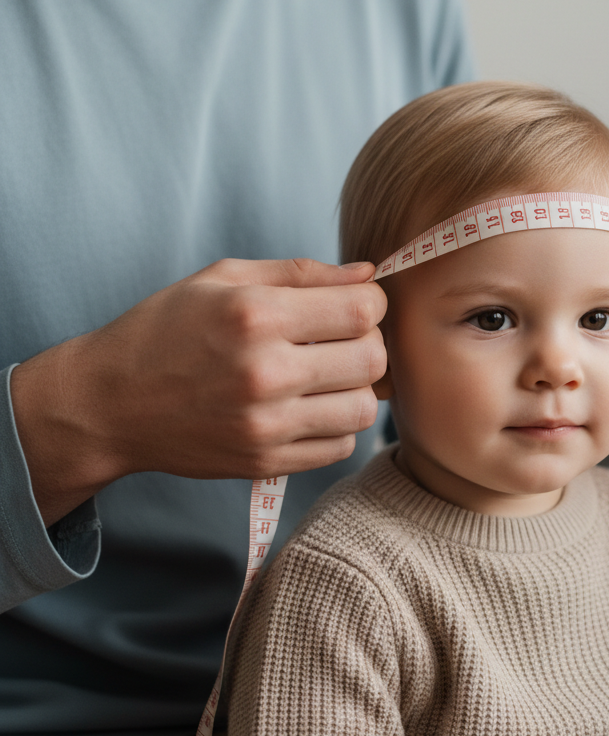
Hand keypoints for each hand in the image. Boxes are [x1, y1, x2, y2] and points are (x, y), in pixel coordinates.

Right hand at [11, 259, 386, 525]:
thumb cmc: (166, 330)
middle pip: (373, 359)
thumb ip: (301, 273)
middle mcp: (264, 373)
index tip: (354, 305)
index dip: (371, 302)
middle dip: (368, 343)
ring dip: (357, 389)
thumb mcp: (223, 279)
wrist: (109, 404)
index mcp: (255, 316)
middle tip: (341, 340)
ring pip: (365, 409)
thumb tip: (368, 274)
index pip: (362, 310)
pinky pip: (342, 446)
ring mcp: (266, 425)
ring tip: (327, 376)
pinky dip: (337, 425)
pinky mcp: (266, 462)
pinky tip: (310, 407)